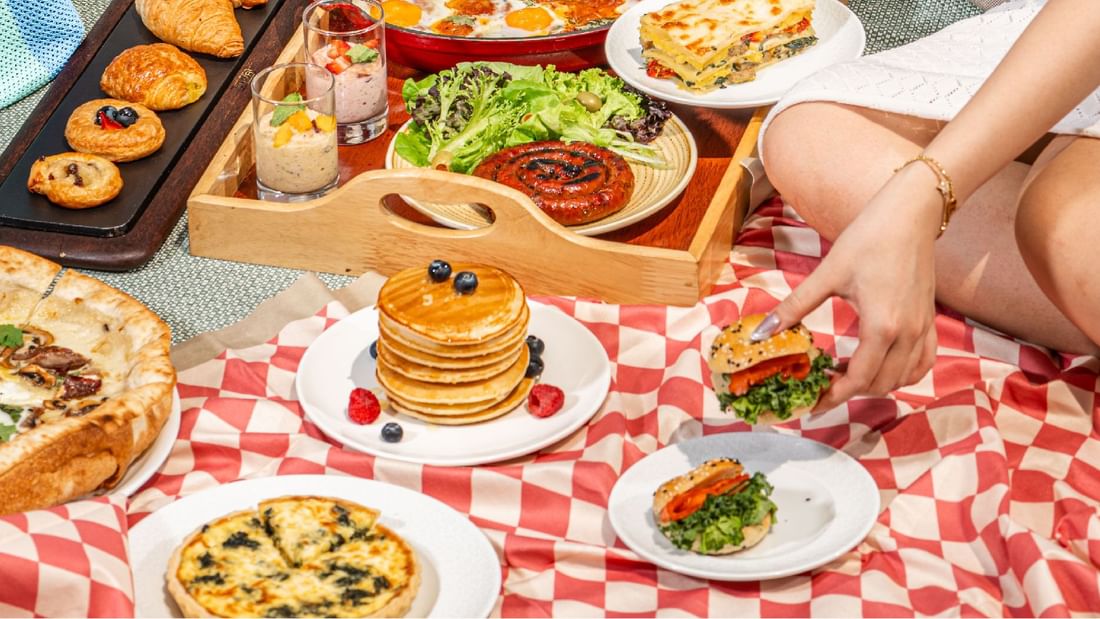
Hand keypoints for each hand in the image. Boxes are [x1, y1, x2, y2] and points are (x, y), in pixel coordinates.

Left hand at [751, 164, 942, 410]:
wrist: (911, 214)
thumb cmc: (869, 239)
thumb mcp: (827, 274)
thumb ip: (795, 307)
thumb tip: (762, 331)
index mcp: (881, 327)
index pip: (857, 380)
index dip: (833, 397)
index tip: (812, 403)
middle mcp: (907, 334)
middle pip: (880, 385)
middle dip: (850, 391)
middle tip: (823, 383)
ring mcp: (922, 328)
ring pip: (903, 378)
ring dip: (876, 383)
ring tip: (847, 373)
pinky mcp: (929, 319)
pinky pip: (923, 362)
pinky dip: (904, 372)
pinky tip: (883, 365)